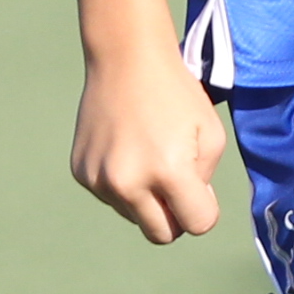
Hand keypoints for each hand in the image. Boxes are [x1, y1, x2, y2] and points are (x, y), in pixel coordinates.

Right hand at [71, 46, 228, 245]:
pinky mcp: (81, 173)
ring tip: (148, 155)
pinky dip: (123, 184)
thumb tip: (186, 210)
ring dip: (147, 199)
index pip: (197, 224)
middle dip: (175, 217)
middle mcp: (127, 182)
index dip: (204, 208)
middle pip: (161, 235)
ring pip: (134, 216)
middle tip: (177, 183)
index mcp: (167, 172)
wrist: (125, 59)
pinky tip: (126, 149)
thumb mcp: (212, 135)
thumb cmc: (176, 94)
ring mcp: (99, 180)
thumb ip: (206, 181)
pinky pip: (111, 197)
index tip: (200, 187)